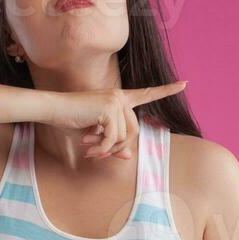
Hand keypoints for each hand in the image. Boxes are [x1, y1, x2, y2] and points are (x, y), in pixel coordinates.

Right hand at [48, 81, 187, 159]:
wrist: (53, 109)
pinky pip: (113, 138)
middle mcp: (120, 96)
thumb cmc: (72, 120)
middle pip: (134, 131)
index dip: (166, 90)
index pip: (146, 94)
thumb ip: (113, 144)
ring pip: (124, 137)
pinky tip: (87, 145)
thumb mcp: (96, 135)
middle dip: (117, 147)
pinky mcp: (109, 109)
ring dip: (107, 149)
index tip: (185, 83)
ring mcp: (116, 101)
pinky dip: (101, 148)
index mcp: (119, 98)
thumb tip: (128, 156)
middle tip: (97, 154)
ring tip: (89, 148)